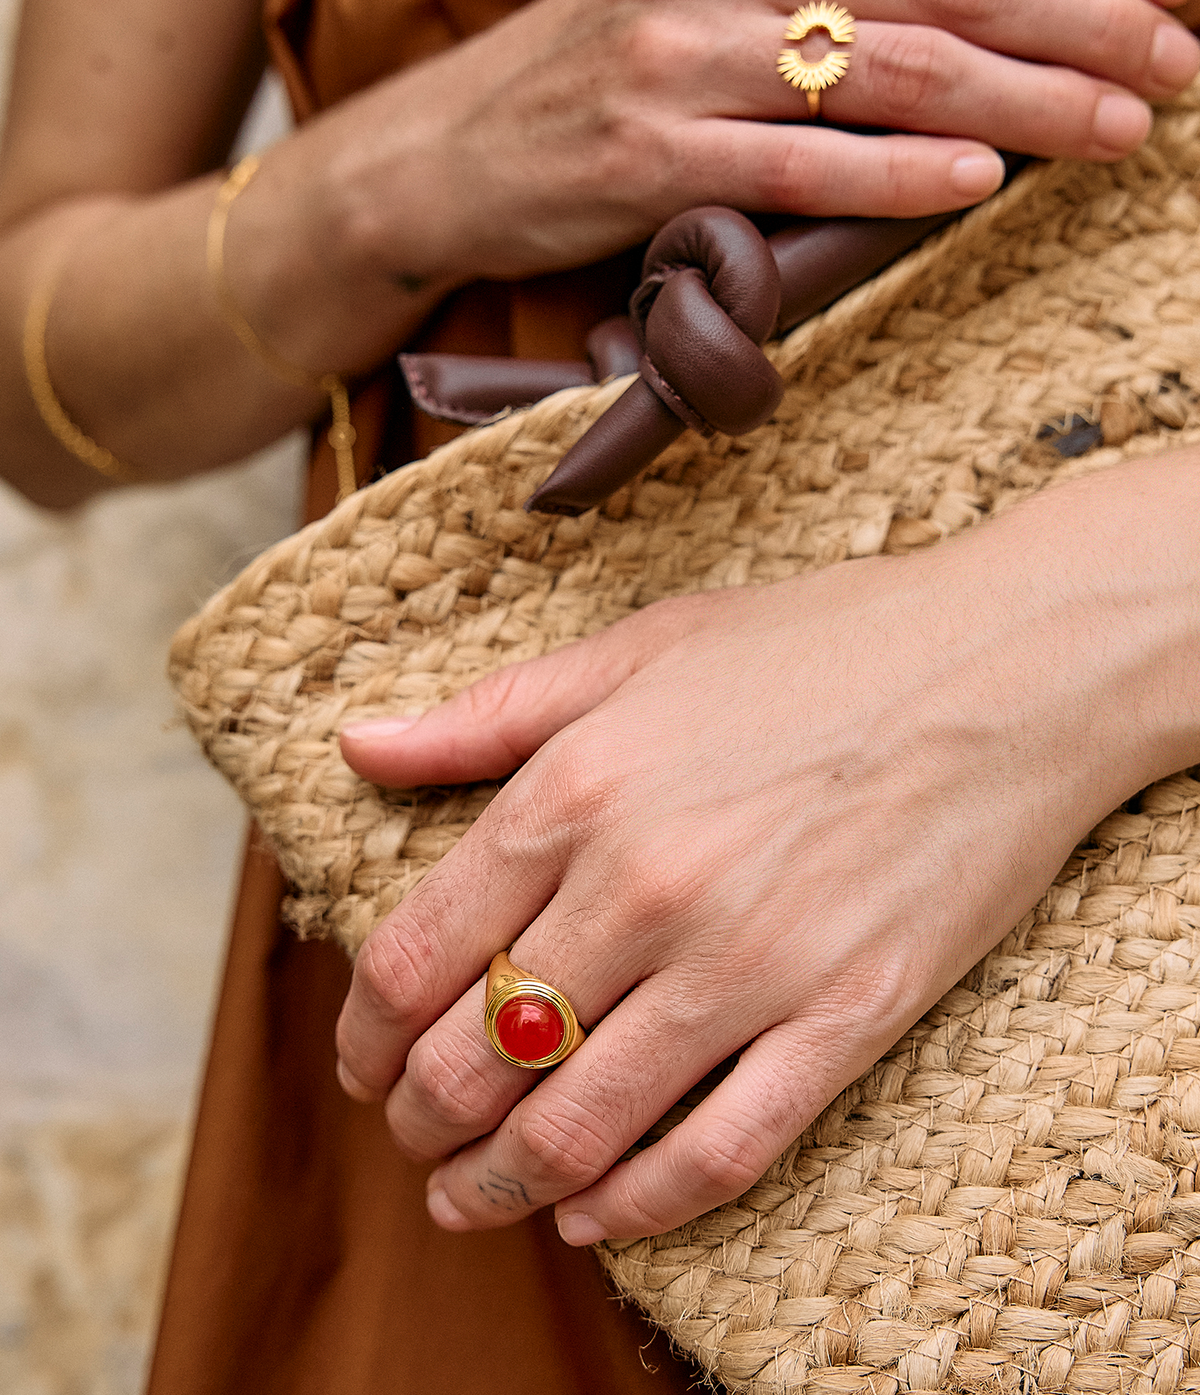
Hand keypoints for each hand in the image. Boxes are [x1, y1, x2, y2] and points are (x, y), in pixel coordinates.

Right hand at [263, 0, 1199, 355]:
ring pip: (894, 66)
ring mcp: (676, 52)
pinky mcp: (646, 157)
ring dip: (1032, 100)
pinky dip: (903, 169)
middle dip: (1090, 19)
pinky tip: (986, 178)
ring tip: (1123, 129)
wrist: (455, 148)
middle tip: (1180, 66)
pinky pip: (800, 162)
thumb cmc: (610, 67)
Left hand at [335, 453, 1199, 1244]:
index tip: (359, 1061)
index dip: (362, 1031)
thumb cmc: (817, 643)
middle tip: (413, 1140)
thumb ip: (486, 713)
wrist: (1003, 666)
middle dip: (419, 1120)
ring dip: (502, 1184)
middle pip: (477, 1055)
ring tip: (475, 1199)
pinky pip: (718, 1150)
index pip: (413, 953)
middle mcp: (641, 886)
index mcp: (574, 789)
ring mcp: (746, 962)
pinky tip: (595, 1216)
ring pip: (578, 1125)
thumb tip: (357, 746)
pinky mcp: (843, 1016)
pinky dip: (638, 1206)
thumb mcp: (635, 650)